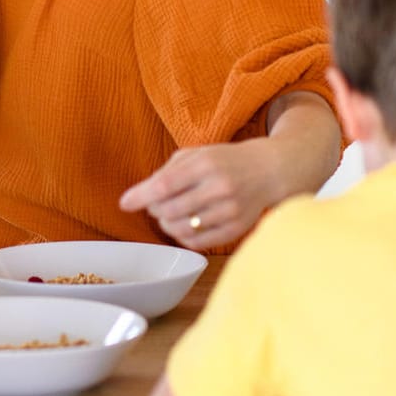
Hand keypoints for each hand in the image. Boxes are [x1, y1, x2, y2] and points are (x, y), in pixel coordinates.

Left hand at [117, 137, 282, 249]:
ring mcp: (231, 210)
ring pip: (183, 229)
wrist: (271, 170)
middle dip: (155, 210)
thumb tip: (141, 194)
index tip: (124, 204)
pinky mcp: (238, 228)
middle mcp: (219, 187)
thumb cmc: (226, 160)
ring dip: (167, 224)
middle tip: (155, 205)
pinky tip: (185, 226)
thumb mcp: (198, 153)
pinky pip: (200, 242)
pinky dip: (184, 237)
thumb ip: (169, 170)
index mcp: (206, 163)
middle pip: (170, 210)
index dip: (141, 196)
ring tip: (169, 215)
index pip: (165, 184)